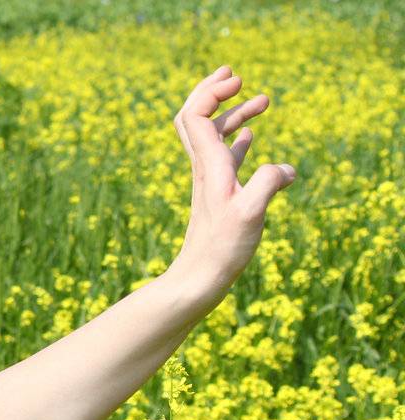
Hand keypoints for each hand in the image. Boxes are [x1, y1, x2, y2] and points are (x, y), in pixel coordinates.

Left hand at [169, 66, 296, 293]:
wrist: (198, 278)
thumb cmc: (221, 249)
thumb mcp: (251, 213)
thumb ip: (269, 183)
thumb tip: (288, 169)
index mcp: (209, 166)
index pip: (197, 115)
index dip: (212, 92)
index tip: (239, 82)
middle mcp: (205, 169)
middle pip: (197, 119)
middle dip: (214, 93)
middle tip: (237, 76)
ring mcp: (210, 181)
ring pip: (214, 136)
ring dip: (234, 115)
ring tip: (263, 101)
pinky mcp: (218, 195)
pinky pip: (224, 158)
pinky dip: (236, 141)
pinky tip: (250, 136)